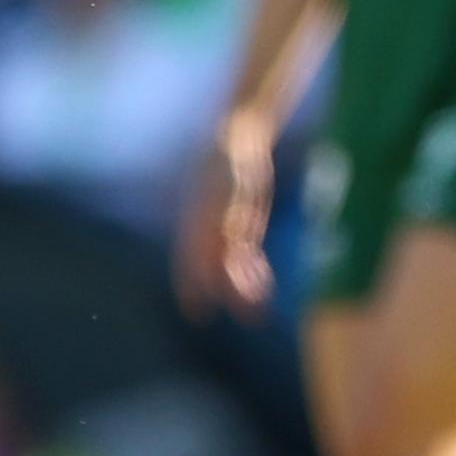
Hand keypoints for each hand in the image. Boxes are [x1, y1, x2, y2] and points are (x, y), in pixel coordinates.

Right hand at [174, 117, 275, 319]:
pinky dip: (254, 270)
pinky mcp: (242, 224)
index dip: (192, 289)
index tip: (196, 314)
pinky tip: (263, 284)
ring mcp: (225, 228)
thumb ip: (233, 213)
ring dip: (245, 287)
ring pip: (232, 265)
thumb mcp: (236, 183)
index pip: (192, 263)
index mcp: (200, 222)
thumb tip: (233, 239)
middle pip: (216, 270)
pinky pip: (246, 253)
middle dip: (232, 294)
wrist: (238, 140)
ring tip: (259, 308)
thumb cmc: (234, 159)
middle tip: (250, 316)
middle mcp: (209, 229)